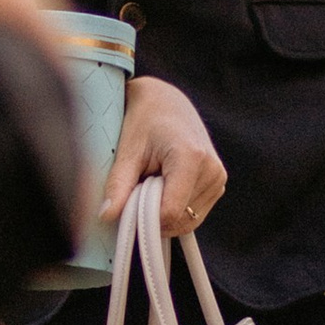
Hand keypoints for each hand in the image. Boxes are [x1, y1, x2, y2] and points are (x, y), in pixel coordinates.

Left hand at [104, 76, 225, 237]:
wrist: (166, 102)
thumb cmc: (144, 121)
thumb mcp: (127, 151)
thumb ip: (118, 185)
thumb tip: (106, 216)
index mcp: (191, 157)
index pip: (170, 212)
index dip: (145, 217)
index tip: (129, 203)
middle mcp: (212, 170)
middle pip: (179, 220)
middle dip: (154, 215)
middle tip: (139, 188)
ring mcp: (218, 179)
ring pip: (187, 221)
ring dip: (164, 213)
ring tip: (153, 183)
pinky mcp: (218, 185)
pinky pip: (193, 215)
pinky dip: (175, 210)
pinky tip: (165, 187)